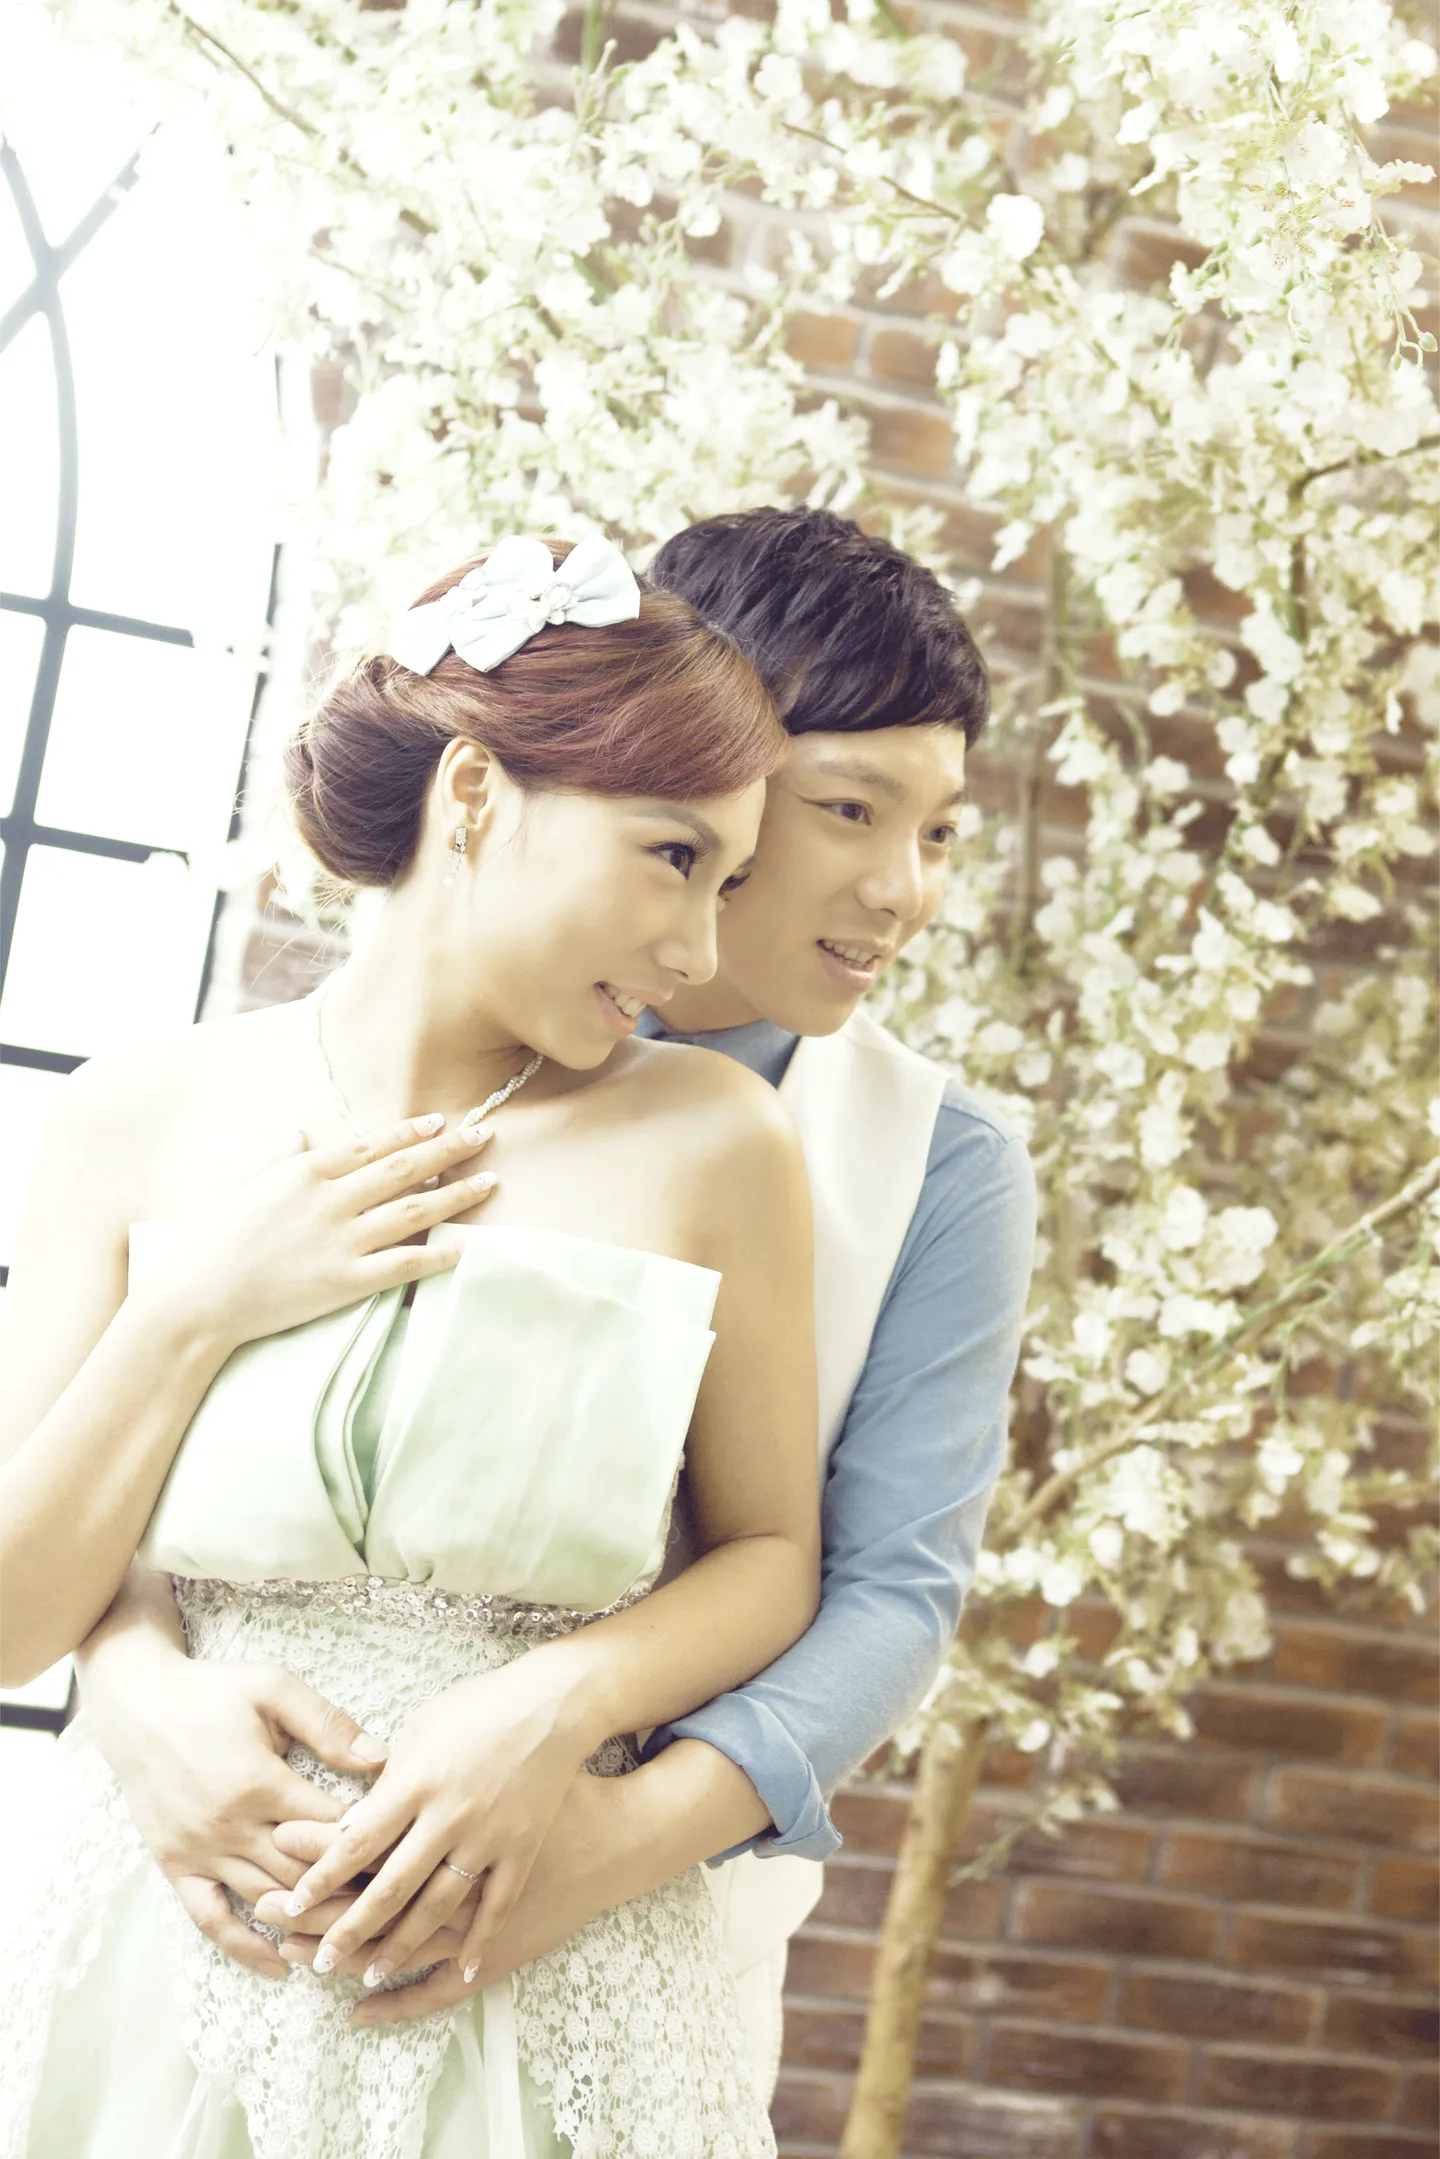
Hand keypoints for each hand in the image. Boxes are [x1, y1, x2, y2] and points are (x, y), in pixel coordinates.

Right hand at [83, 1650, 389, 1976]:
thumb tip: (381, 1758)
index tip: (408, 1855)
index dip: (372, 1842)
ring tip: (355, 1937)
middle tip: (394, 1906)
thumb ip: (327, 1724)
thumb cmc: (211, 1693)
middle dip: (350, 1890)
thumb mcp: (272, 1688)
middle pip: (304, 1874)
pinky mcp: (176, 1867)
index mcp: (260, 1782)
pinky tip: (280, 1963)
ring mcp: (201, 1852)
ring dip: (311, 1922)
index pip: (330, 1827)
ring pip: (266, 1901)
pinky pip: (211, 1919)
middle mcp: (230, 1826)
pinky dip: (245, 1946)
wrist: (138, 1708)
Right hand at [134, 1114, 499, 1353]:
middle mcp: (331, 1199)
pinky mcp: (346, 1281)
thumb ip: (276, 1159)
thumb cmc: (209, 1242)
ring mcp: (342, 1240)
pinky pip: (404, 1264)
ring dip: (457, 1193)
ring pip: (414, 1210)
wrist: (195, 1299)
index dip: (410, 1132)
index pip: (371, 1145)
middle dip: (449, 1148)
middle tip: (484, 1134)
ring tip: (491, 1181)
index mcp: (304, 1171)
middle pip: (404, 1168)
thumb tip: (302, 1133)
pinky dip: (438, 1254)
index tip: (440, 1121)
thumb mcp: (239, 1187)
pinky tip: (466, 1244)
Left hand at [279, 1657, 596, 1983]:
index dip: (320, 1878)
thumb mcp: (423, 1726)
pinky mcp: (522, 1848)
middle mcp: (449, 1815)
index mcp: (417, 1780)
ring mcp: (488, 1836)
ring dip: (400, 1946)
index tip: (290, 1905)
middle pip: (390, 1886)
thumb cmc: (481, 1705)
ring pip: (436, 1906)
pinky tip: (459, 1969)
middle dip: (348, 1930)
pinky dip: (478, 1941)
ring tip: (368, 1976)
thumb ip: (388, 1780)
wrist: (555, 1704)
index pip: (357, 1841)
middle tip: (317, 1963)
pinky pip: (497, 1905)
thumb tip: (351, 1825)